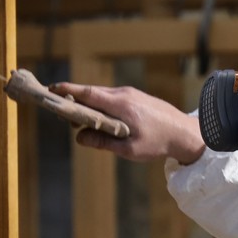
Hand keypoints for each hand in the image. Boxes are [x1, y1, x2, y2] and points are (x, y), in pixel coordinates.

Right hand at [50, 83, 204, 164]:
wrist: (185, 133)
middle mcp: (124, 94)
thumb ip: (102, 142)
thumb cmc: (158, 143)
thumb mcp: (129, 149)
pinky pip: (112, 97)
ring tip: (77, 118)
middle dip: (74, 99)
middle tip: (60, 110)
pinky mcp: (136, 97)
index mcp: (121, 105)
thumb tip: (79, 137)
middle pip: (92, 92)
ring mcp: (131, 93)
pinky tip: (98, 118)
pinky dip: (100, 105)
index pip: (88, 93)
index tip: (52, 88)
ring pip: (102, 95)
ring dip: (88, 103)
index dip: (68, 90)